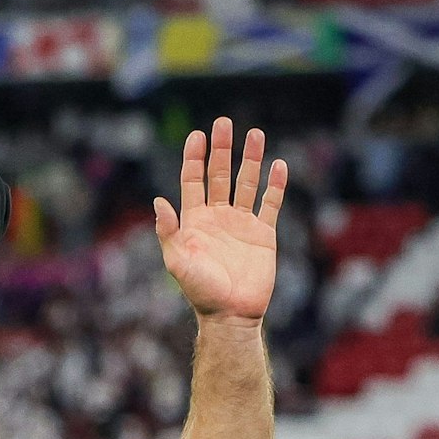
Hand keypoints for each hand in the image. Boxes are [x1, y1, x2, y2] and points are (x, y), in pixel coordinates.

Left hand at [153, 118, 287, 325]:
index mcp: (195, 219)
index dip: (195, 157)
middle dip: (222, 149)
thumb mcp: (178, 263)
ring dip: (251, 159)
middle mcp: (218, 216)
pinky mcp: (264, 234)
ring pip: (247, 183)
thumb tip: (159, 202)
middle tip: (224, 123)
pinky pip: (271, 204)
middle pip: (220, 175)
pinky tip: (279, 166)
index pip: (194, 180)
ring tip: (256, 134)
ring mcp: (242, 223)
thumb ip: (168, 233)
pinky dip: (275, 185)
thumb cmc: (201, 292)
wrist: (231, 315)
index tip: (198, 135)